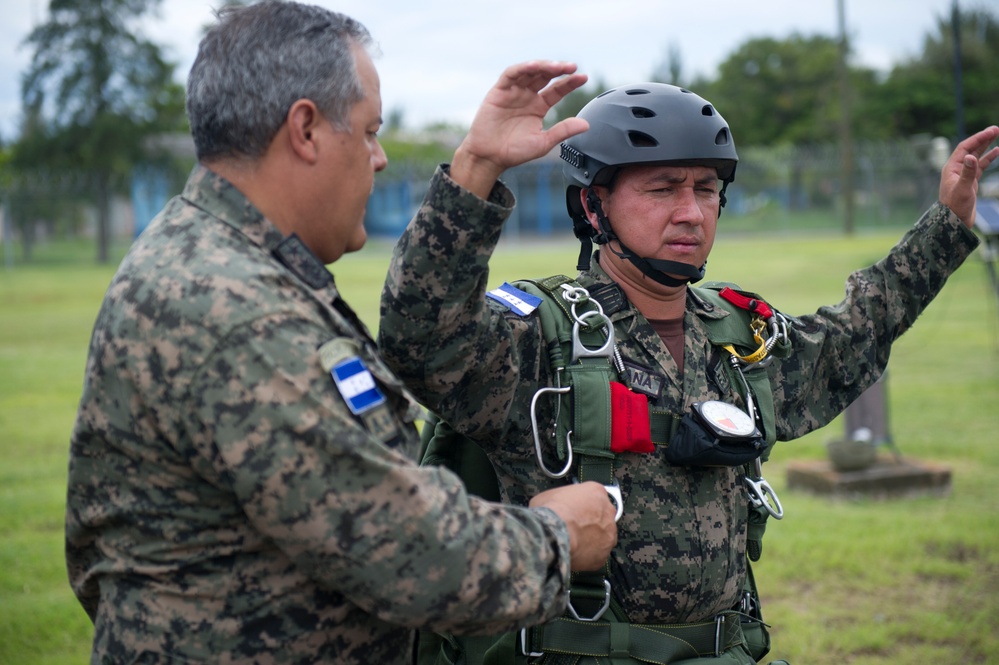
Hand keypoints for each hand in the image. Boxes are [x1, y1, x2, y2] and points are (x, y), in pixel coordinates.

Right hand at [451, 60, 589, 198]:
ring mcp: (513, 92)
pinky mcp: (499, 91)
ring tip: (556, 67)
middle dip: (558, 70)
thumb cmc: (514, 152)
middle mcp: (527, 96)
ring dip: (543, 66)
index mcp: (539, 106)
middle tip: (572, 67)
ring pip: (530, 71)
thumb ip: (563, 131)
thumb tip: (587, 124)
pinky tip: (534, 67)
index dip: (570, 83)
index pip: (557, 90)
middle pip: (545, 76)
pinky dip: (522, 69)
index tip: (583, 78)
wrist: (490, 158)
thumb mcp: (543, 142)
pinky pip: (511, 75)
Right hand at [529, 481, 617, 571]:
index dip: (583, 505)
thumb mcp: (548, 495)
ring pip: (603, 537)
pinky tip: (574, 554)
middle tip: (575, 527)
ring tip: (574, 542)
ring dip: (592, 540)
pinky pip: (597, 555)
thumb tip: (551, 506)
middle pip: (602, 516)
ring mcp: (609, 534)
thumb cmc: (552, 511)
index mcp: (596, 492)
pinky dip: (587, 556)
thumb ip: (559, 499)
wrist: (555, 533)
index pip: (594, 496)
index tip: (574, 510)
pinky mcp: (604, 555)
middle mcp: (608, 511)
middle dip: (591, 522)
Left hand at [938, 125, 998, 227]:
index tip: (991, 131)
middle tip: (996, 129)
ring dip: (985, 146)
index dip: (978, 138)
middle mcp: (956, 169)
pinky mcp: (970, 181)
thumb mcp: (963, 189)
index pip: (965, 147)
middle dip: (982, 138)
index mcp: (951, 168)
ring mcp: (963, 175)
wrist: (954, 222)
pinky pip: (980, 166)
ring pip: (976, 156)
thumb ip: (967, 173)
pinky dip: (988, 158)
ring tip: (996, 135)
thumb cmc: (955, 206)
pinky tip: (997, 151)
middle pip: (970, 149)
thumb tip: (971, 156)